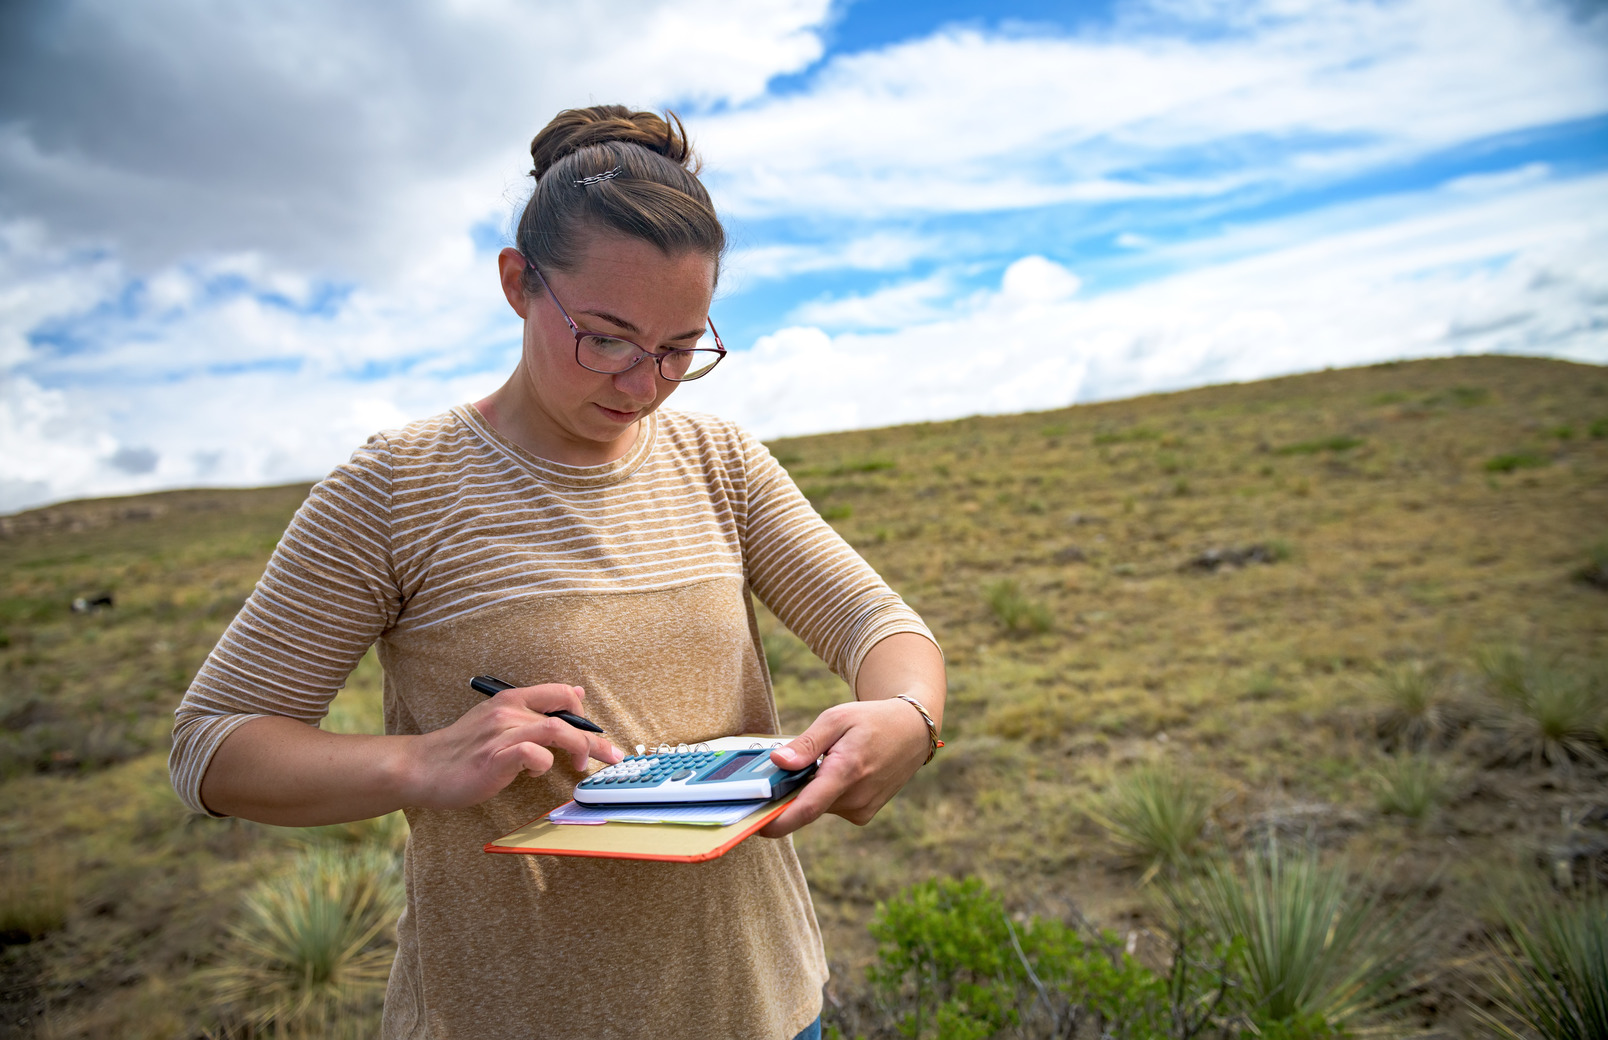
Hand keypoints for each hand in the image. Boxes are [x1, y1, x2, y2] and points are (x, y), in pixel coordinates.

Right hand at [403, 683, 622, 809]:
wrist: (423, 767)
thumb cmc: (462, 750)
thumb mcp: (497, 721)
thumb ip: (531, 710)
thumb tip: (573, 693)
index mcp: (510, 699)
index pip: (559, 692)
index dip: (583, 710)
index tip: (594, 731)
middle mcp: (509, 711)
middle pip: (566, 714)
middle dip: (594, 739)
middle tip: (611, 756)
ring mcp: (502, 734)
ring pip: (556, 730)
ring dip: (578, 748)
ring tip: (579, 767)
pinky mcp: (495, 757)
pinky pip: (534, 754)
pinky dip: (543, 765)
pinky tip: (534, 774)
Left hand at [757, 697, 930, 837]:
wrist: (912, 732)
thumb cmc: (872, 720)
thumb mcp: (837, 718)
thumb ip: (806, 743)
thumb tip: (778, 762)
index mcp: (847, 771)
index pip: (807, 808)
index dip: (778, 821)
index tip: (755, 825)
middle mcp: (856, 797)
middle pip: (807, 805)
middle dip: (790, 792)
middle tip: (789, 767)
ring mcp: (862, 809)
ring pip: (818, 806)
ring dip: (811, 789)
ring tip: (826, 760)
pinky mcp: (864, 814)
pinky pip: (831, 806)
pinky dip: (825, 792)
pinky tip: (839, 770)